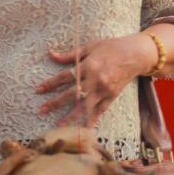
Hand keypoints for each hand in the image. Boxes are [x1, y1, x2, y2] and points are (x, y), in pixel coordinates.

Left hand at [36, 35, 155, 126]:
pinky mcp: (113, 96)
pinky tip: (83, 128)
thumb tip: (50, 54)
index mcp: (88, 66)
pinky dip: (92, 119)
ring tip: (59, 126)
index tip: (37, 90)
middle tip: (41, 110)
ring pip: (85, 106)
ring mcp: (105, 90)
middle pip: (72, 94)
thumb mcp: (89, 47)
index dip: (50, 84)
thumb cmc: (111, 47)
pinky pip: (100, 110)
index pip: (64, 77)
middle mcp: (96, 80)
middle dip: (55, 103)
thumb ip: (69, 54)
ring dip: (71, 116)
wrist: (136, 55)